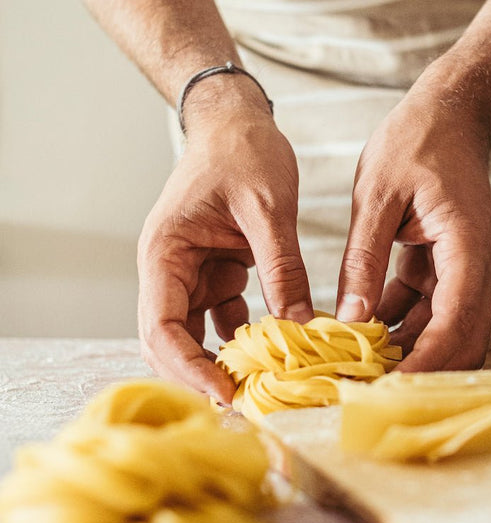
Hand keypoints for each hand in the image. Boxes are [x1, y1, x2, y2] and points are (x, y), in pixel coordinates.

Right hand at [137, 85, 312, 402]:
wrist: (239, 120)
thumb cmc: (244, 151)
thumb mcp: (269, 209)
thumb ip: (282, 268)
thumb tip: (299, 327)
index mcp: (165, 252)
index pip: (160, 327)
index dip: (189, 367)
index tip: (227, 393)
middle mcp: (170, 268)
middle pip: (174, 339)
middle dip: (206, 372)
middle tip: (249, 402)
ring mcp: (193, 270)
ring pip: (200, 330)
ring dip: (228, 356)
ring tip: (268, 381)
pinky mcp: (218, 268)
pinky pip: (227, 311)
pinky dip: (249, 330)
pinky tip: (280, 343)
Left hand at [335, 83, 490, 370]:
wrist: (449, 113)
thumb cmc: (417, 141)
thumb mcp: (377, 196)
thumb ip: (364, 258)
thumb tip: (349, 319)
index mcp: (468, 250)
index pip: (454, 326)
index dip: (421, 365)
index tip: (383, 392)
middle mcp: (477, 267)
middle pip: (461, 341)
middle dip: (419, 370)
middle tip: (367, 389)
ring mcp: (466, 268)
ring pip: (445, 329)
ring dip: (408, 349)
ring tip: (357, 365)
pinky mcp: (450, 265)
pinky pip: (430, 307)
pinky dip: (401, 321)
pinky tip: (363, 326)